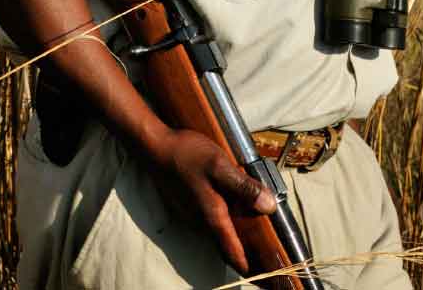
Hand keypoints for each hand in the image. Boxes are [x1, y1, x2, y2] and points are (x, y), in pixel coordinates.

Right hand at [150, 127, 276, 273]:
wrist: (154, 146)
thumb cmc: (186, 154)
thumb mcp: (220, 166)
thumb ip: (244, 187)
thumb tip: (269, 206)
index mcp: (212, 216)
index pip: (232, 253)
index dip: (249, 267)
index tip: (265, 277)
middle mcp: (201, 221)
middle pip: (226, 245)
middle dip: (246, 250)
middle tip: (266, 251)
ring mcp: (192, 214)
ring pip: (218, 230)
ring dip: (235, 232)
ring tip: (254, 223)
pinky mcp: (187, 204)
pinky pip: (210, 218)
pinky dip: (224, 217)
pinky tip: (232, 201)